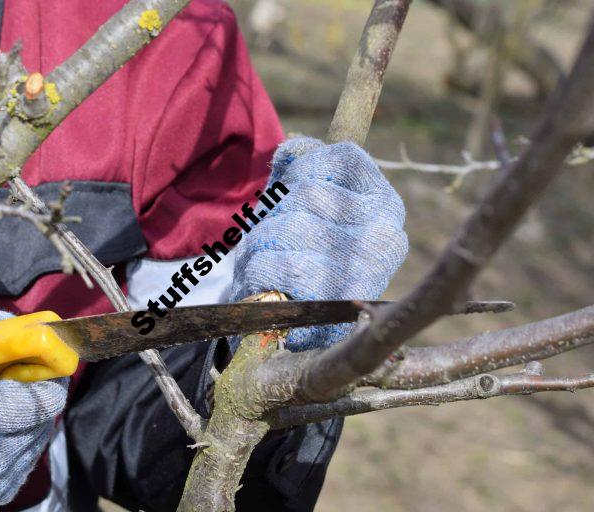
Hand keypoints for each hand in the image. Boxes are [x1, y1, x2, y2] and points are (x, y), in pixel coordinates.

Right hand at [0, 297, 68, 505]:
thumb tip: (23, 324)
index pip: (48, 396)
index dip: (46, 374)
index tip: (32, 362)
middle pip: (48, 415)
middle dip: (36, 391)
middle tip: (11, 380)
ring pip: (41, 435)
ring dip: (28, 415)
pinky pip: (28, 457)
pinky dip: (17, 439)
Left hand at [231, 137, 407, 349]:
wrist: (297, 334)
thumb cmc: (302, 259)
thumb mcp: (305, 206)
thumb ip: (301, 168)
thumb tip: (293, 148)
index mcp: (386, 207)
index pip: (341, 157)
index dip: (302, 169)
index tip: (290, 193)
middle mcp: (386, 236)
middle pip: (306, 193)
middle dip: (274, 214)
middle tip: (274, 240)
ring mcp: (361, 269)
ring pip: (283, 227)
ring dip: (258, 245)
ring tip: (269, 264)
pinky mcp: (327, 299)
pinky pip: (269, 264)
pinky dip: (253, 272)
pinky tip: (266, 286)